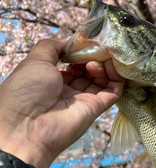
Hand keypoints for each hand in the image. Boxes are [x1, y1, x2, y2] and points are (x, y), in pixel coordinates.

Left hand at [0, 39, 124, 167]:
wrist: (27, 126)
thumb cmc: (26, 90)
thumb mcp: (35, 60)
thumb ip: (53, 46)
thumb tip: (71, 42)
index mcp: (51, 79)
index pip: (73, 63)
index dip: (80, 52)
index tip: (86, 43)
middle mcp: (68, 90)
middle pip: (89, 70)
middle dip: (95, 57)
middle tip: (97, 49)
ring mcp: (84, 99)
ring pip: (102, 79)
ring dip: (104, 65)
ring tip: (98, 60)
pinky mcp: (97, 108)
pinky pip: (113, 92)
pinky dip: (115, 78)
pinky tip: (110, 66)